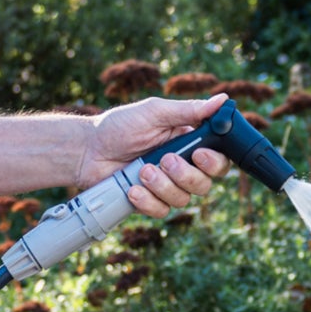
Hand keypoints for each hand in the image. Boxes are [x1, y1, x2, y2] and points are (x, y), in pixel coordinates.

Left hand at [75, 93, 231, 219]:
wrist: (87, 149)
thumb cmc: (119, 126)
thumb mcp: (154, 112)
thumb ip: (188, 110)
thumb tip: (223, 100)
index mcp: (188, 143)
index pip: (219, 159)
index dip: (214, 162)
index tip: (199, 154)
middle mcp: (182, 167)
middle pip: (205, 184)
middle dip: (185, 174)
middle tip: (164, 159)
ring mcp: (166, 186)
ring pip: (183, 199)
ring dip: (162, 186)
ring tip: (142, 170)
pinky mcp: (149, 202)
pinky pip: (161, 211)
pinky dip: (147, 201)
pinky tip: (133, 188)